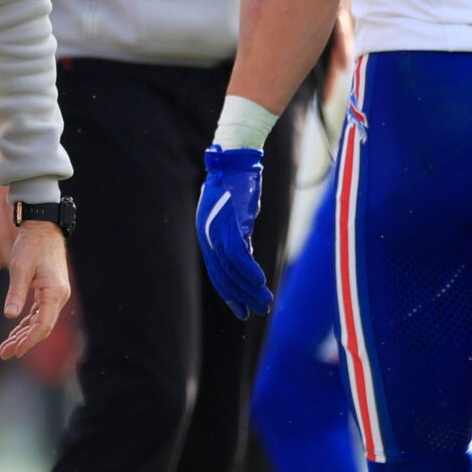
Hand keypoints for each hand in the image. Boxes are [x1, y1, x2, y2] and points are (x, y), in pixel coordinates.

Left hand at [0, 220, 70, 358]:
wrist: (43, 228)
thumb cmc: (32, 245)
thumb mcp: (20, 268)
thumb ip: (16, 293)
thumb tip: (11, 316)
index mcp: (54, 292)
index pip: (43, 324)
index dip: (30, 340)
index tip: (16, 350)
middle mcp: (58, 296)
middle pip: (42, 327)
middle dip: (23, 342)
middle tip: (4, 353)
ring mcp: (54, 294)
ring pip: (40, 321)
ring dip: (23, 335)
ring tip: (6, 348)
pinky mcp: (48, 291)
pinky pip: (38, 313)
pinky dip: (27, 324)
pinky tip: (15, 333)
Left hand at [197, 146, 274, 319]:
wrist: (235, 160)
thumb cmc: (237, 185)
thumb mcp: (234, 216)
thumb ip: (237, 237)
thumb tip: (246, 258)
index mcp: (207, 236)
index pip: (218, 274)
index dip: (230, 294)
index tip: (242, 311)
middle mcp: (208, 236)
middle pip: (224, 276)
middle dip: (242, 297)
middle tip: (259, 311)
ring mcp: (217, 230)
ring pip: (232, 269)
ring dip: (250, 289)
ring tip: (265, 302)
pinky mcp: (230, 223)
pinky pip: (238, 254)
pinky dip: (249, 270)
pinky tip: (261, 282)